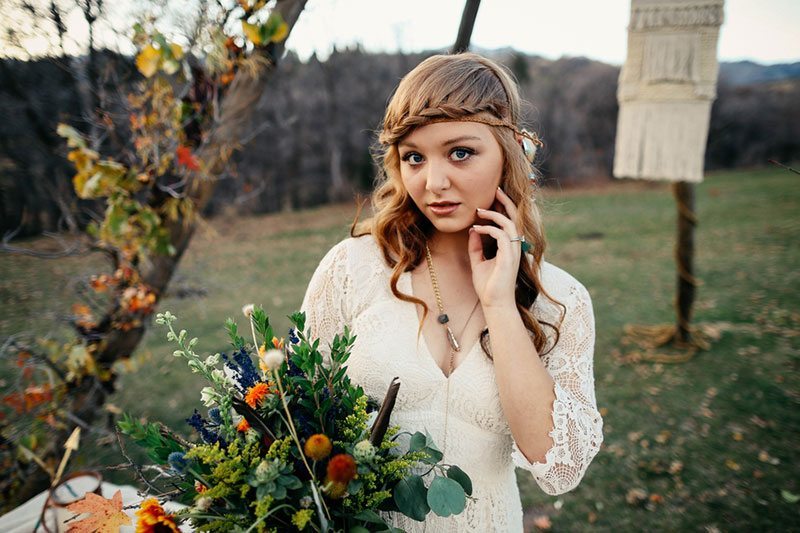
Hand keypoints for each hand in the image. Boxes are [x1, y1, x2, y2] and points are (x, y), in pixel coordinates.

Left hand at [468, 187, 521, 308]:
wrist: (494, 304)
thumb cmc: (488, 286)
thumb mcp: (478, 261)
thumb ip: (476, 246)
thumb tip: (473, 231)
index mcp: (509, 247)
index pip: (509, 222)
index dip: (502, 208)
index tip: (491, 198)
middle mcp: (514, 247)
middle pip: (514, 218)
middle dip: (506, 202)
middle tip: (496, 189)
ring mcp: (514, 251)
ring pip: (509, 223)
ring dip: (494, 214)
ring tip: (479, 211)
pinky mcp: (509, 257)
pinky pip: (501, 235)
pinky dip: (488, 229)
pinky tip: (476, 230)